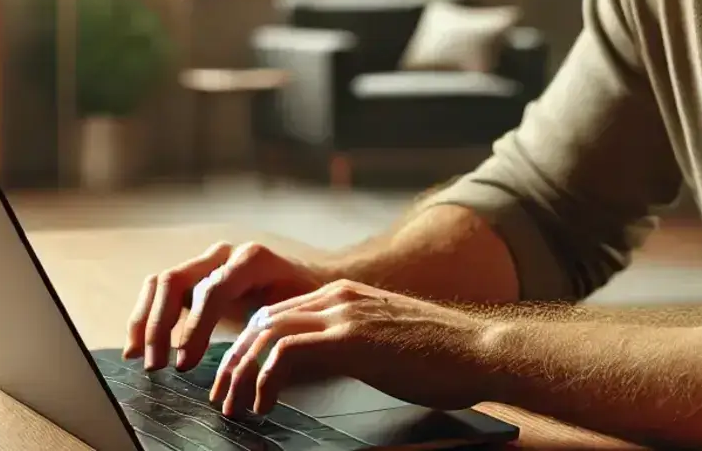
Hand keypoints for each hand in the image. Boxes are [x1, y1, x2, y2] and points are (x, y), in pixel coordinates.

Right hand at [124, 240, 333, 371]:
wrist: (308, 280)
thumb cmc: (303, 300)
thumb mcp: (294, 312)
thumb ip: (269, 330)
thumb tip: (249, 364)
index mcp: (251, 260)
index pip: (212, 289)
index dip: (196, 328)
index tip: (185, 363)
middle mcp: (223, 255)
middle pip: (177, 279)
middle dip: (161, 324)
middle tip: (157, 365)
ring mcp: (205, 262)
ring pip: (162, 282)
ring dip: (145, 320)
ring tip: (140, 357)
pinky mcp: (194, 276)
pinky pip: (160, 290)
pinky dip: (144, 316)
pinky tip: (137, 347)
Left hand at [209, 278, 495, 416]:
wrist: (481, 351)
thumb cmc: (442, 358)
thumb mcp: (383, 346)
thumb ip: (349, 347)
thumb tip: (316, 370)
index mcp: (345, 296)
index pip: (276, 313)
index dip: (247, 348)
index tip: (235, 382)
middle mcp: (339, 296)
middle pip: (262, 320)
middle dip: (233, 360)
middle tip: (221, 398)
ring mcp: (344, 313)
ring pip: (266, 332)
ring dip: (240, 371)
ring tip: (233, 406)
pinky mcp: (351, 337)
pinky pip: (287, 351)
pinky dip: (265, 378)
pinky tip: (264, 404)